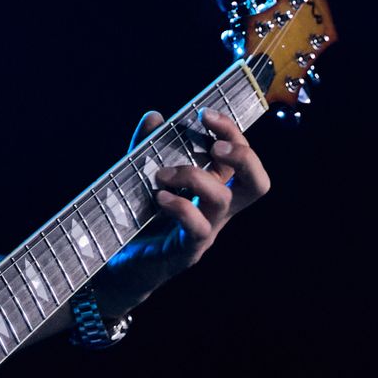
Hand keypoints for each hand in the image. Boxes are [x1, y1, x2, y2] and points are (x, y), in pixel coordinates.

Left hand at [101, 107, 270, 312]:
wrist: (120, 263)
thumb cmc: (137, 216)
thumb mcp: (141, 174)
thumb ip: (148, 146)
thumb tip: (155, 116)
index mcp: (214, 187)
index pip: (242, 158)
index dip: (232, 132)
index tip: (205, 113)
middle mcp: (218, 210)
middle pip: (258, 184)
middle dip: (243, 156)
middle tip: (214, 145)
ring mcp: (206, 231)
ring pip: (224, 201)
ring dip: (194, 176)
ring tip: (162, 174)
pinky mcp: (187, 250)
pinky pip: (198, 228)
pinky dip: (181, 207)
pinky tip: (160, 197)